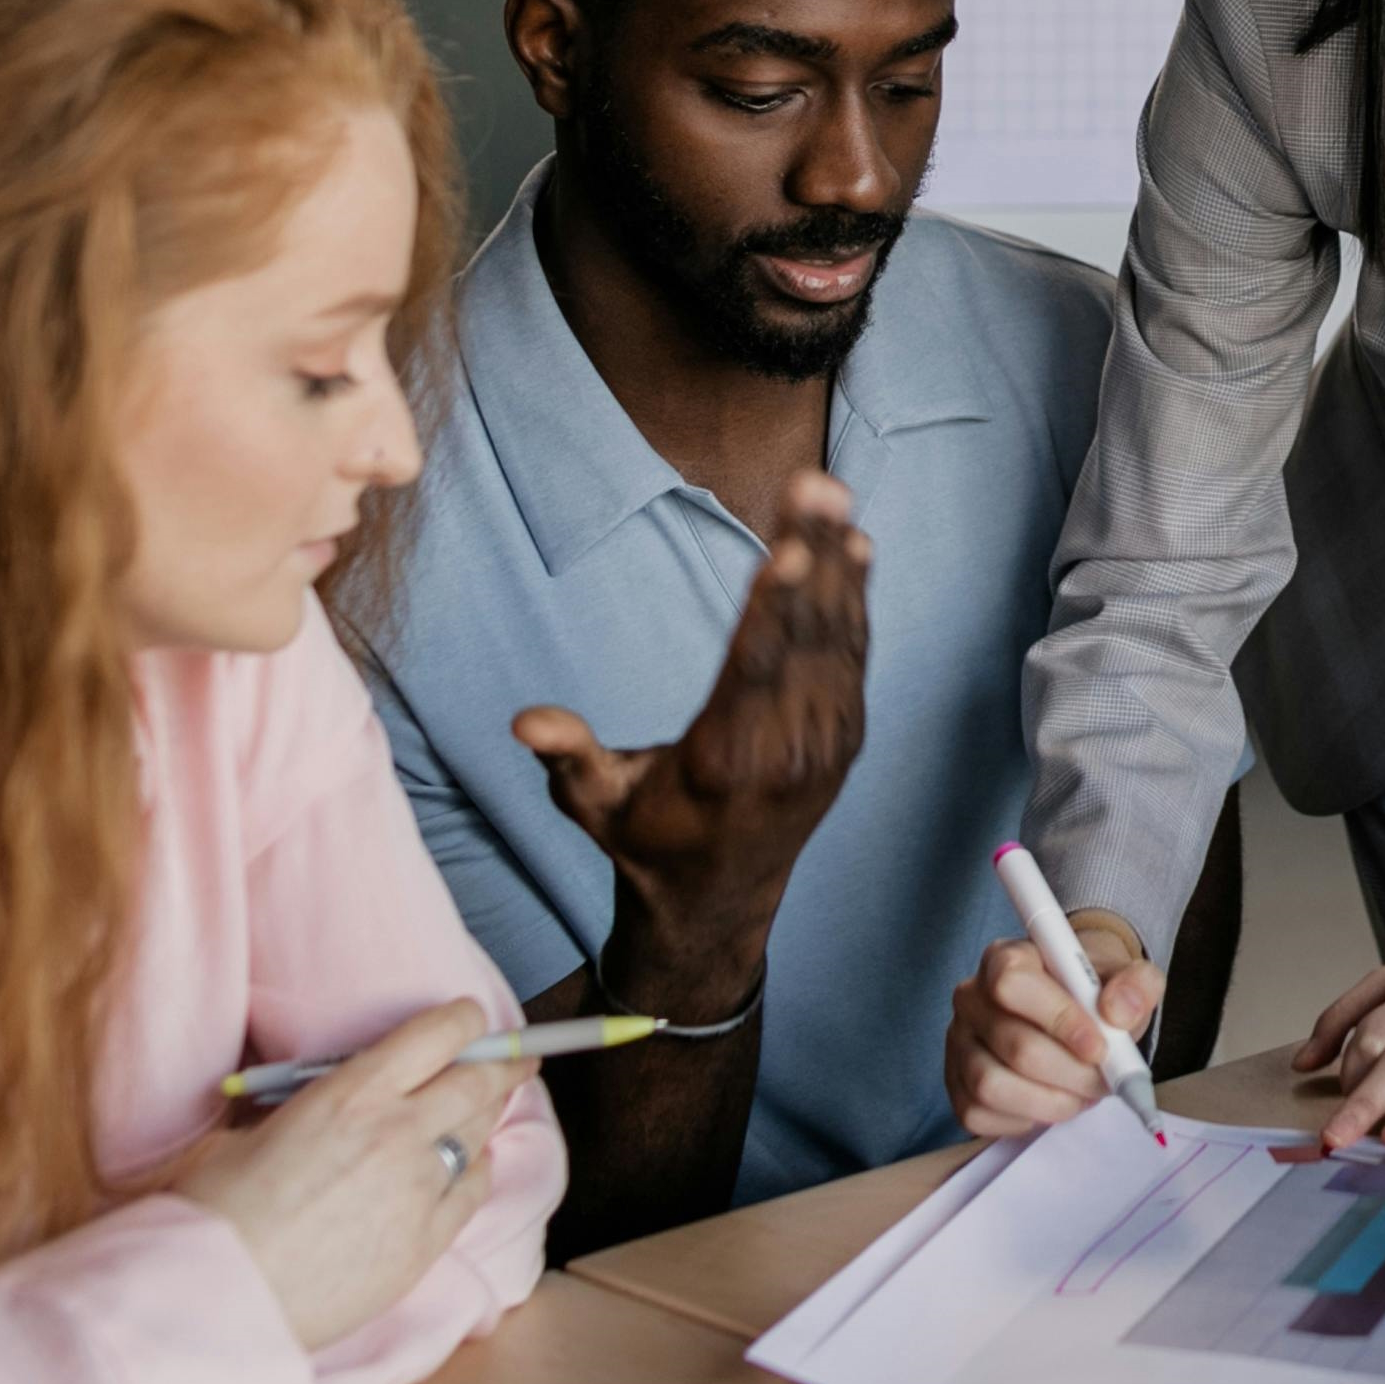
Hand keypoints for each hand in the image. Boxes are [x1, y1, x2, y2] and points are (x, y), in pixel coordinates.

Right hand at [177, 998, 526, 1347]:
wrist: (219, 1296)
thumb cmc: (212, 1214)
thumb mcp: (246, 1133)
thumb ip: (298, 1114)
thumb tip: (311, 1112)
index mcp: (352, 1093)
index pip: (439, 1035)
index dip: (467, 1022)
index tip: (476, 1020)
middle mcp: (398, 1132)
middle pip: (478, 1083)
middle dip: (505, 1065)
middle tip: (520, 1058)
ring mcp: (418, 1190)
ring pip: (479, 1136)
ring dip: (488, 1117)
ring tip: (490, 1109)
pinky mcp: (425, 1245)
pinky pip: (472, 1194)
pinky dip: (477, 1173)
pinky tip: (470, 1169)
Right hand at [519, 470, 869, 1015]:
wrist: (717, 898)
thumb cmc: (644, 840)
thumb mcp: (596, 806)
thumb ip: (570, 760)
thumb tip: (528, 723)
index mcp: (727, 759)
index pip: (754, 671)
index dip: (775, 608)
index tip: (791, 551)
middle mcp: (788, 748)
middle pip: (803, 637)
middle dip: (812, 555)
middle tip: (814, 484)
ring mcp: (825, 741)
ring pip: (837, 638)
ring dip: (837, 563)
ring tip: (831, 493)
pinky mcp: (843, 734)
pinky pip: (853, 655)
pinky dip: (856, 599)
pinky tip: (855, 548)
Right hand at [946, 913, 1167, 1136]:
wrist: (1076, 1011)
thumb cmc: (1095, 993)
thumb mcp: (1128, 976)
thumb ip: (1136, 985)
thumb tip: (1118, 1011)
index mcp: (1006, 959)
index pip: (1013, 983)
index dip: (1060, 1020)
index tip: (1100, 1047)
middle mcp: (971, 997)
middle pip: (1014, 1046)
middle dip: (1071, 1074)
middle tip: (1103, 1082)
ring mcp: (958, 1042)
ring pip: (992, 1086)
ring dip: (1050, 1102)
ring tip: (1081, 1095)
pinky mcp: (955, 1082)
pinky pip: (978, 1114)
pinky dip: (1024, 1119)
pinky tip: (1049, 1102)